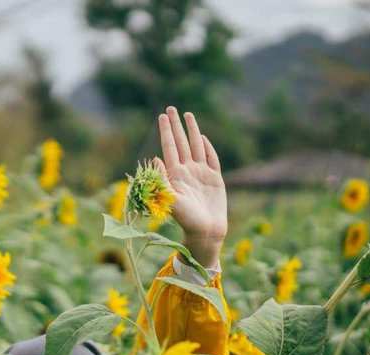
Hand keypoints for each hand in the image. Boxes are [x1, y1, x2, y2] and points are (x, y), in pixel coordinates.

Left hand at [155, 106, 226, 267]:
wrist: (205, 231)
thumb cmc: (185, 219)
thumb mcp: (170, 198)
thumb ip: (162, 179)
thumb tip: (155, 158)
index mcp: (174, 174)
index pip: (169, 147)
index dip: (165, 131)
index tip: (161, 116)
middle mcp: (186, 171)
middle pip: (180, 142)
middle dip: (175, 125)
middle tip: (170, 108)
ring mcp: (200, 174)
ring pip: (195, 146)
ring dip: (191, 131)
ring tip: (187, 115)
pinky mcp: (214, 179)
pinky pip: (211, 158)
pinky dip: (207, 147)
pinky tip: (201, 137)